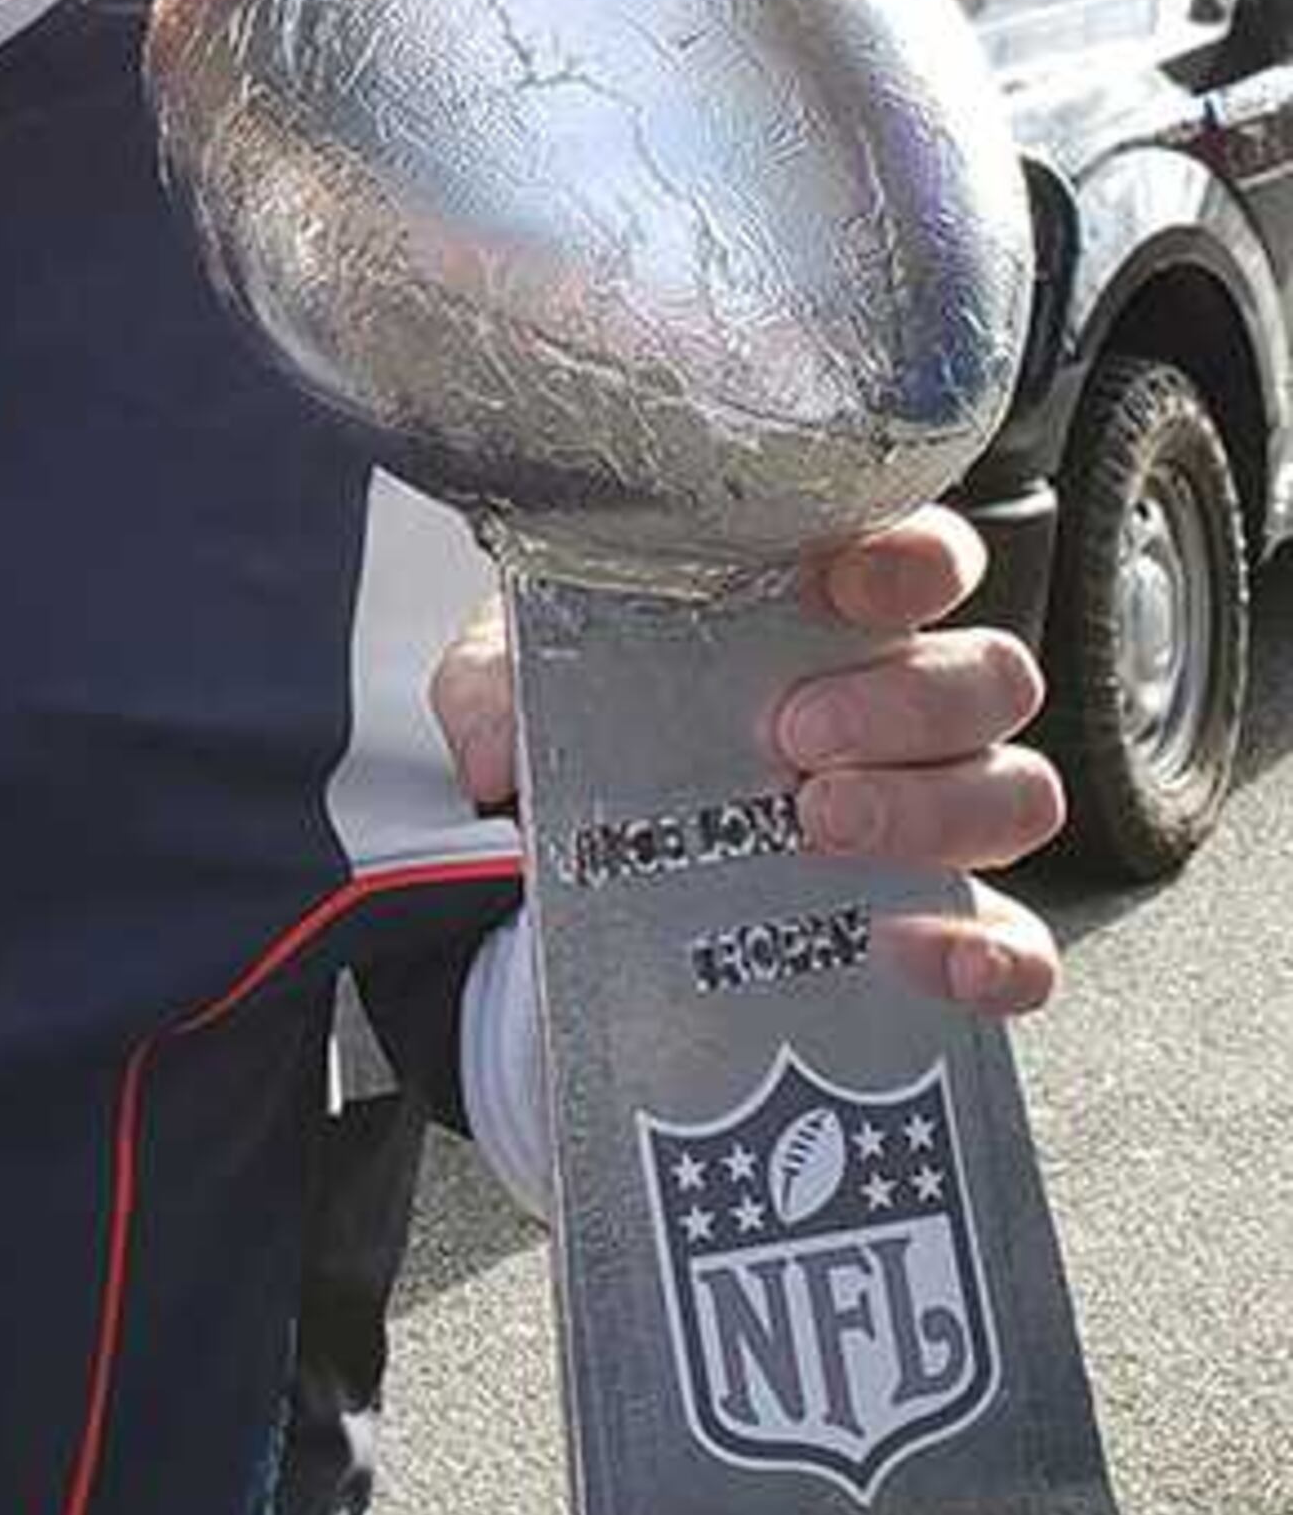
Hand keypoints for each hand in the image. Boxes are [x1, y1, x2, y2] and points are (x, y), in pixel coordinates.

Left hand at [428, 507, 1065, 1014]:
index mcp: (826, 620)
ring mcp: (933, 816)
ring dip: (933, 809)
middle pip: (992, 678)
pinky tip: (930, 955)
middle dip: (905, 702)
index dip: (916, 559)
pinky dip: (999, 954)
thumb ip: (496, 690)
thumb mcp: (515, 683)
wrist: (558, 866)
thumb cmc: (583, 735)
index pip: (928, 558)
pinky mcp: (938, 927)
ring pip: (1016, 794)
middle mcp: (904, 708)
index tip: (845, 585)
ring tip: (820, 826)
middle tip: (794, 736)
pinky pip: (1018, 944)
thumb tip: (496, 756)